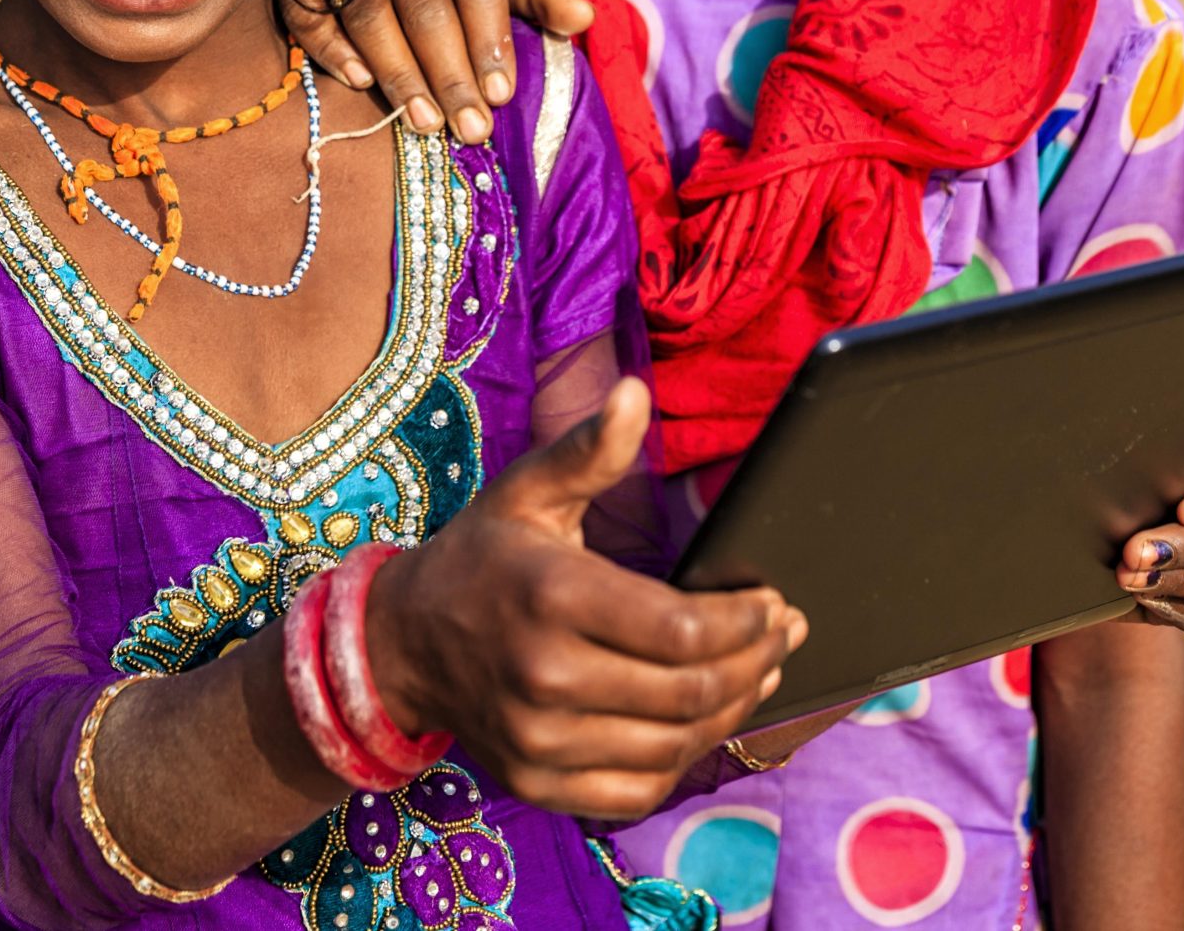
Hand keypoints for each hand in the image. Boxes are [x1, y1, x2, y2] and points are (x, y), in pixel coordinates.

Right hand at [281, 0, 594, 144]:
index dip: (489, 37)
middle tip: (472, 130)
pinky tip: (357, 81)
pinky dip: (329, 44)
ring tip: (426, 123)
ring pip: (368, 9)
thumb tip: (586, 18)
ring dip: (397, 70)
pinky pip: (307, 6)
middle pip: (424, 3)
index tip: (501, 94)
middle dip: (450, 71)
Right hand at [368, 378, 801, 819]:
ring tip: (760, 673)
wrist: (400, 644)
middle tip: (783, 635)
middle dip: (756, 662)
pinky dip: (684, 759)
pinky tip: (704, 721)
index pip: (683, 630)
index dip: (746, 621)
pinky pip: (637, 790)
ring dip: (733, 710)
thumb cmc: (480, 558)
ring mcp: (538, 741)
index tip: (774, 601)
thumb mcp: (528, 491)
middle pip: (690, 692)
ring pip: (673, 746)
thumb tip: (636, 393)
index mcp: (552, 596)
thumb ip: (590, 449)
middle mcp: (544, 677)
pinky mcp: (536, 784)